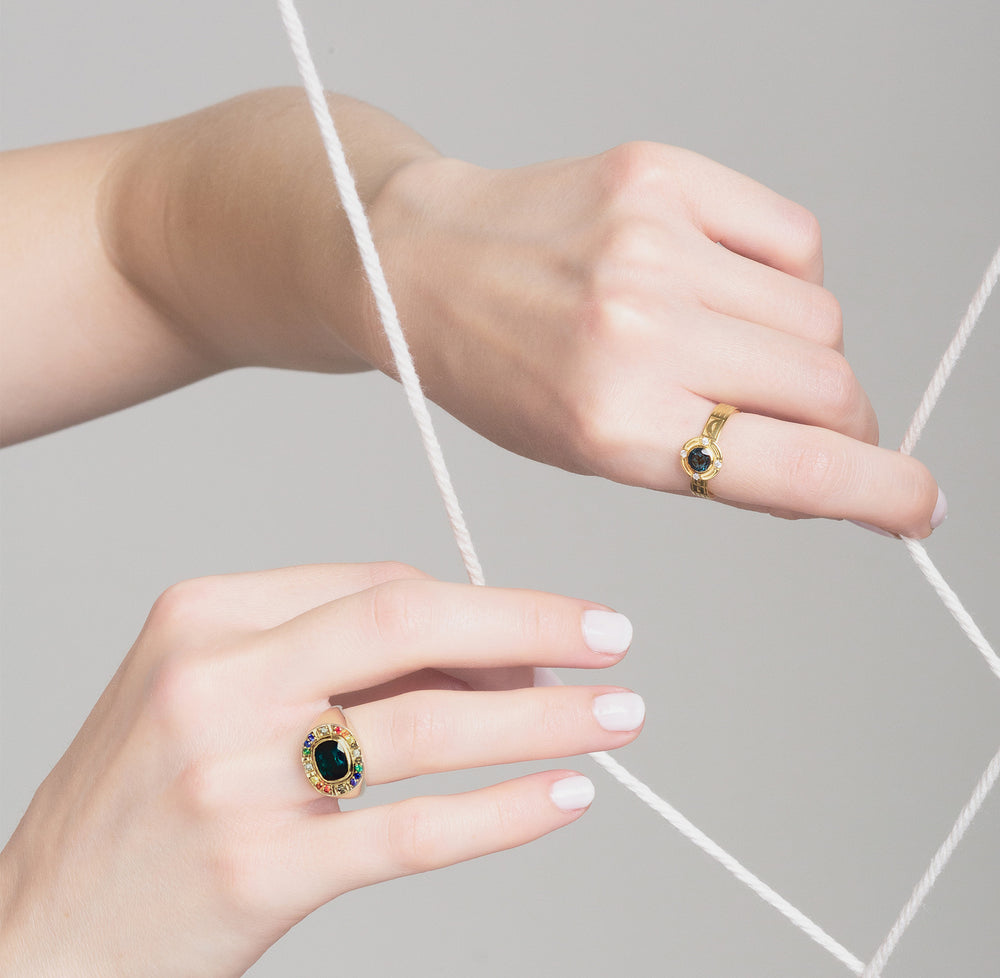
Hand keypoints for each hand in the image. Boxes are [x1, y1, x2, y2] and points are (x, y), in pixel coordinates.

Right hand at [0, 562, 640, 977]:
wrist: (42, 933)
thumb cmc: (145, 799)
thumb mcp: (215, 693)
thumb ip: (338, 660)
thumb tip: (491, 649)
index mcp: (207, 614)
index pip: (378, 586)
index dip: (480, 609)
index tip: (546, 635)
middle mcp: (217, 679)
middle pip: (407, 623)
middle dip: (530, 621)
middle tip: (613, 638)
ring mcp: (235, 774)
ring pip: (428, 725)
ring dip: (541, 717)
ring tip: (616, 718)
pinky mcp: (259, 869)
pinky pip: (413, 830)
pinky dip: (503, 811)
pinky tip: (564, 796)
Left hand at [364, 143, 941, 537]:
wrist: (423, 266)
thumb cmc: (501, 373)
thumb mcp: (592, 453)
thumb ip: (712, 465)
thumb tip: (833, 469)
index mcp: (615, 426)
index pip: (797, 468)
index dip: (882, 494)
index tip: (919, 506)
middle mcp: (640, 332)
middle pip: (830, 385)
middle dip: (841, 420)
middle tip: (811, 423)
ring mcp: (654, 246)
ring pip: (820, 315)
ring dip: (802, 349)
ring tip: (729, 346)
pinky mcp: (661, 177)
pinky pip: (795, 239)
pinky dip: (783, 275)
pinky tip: (726, 285)